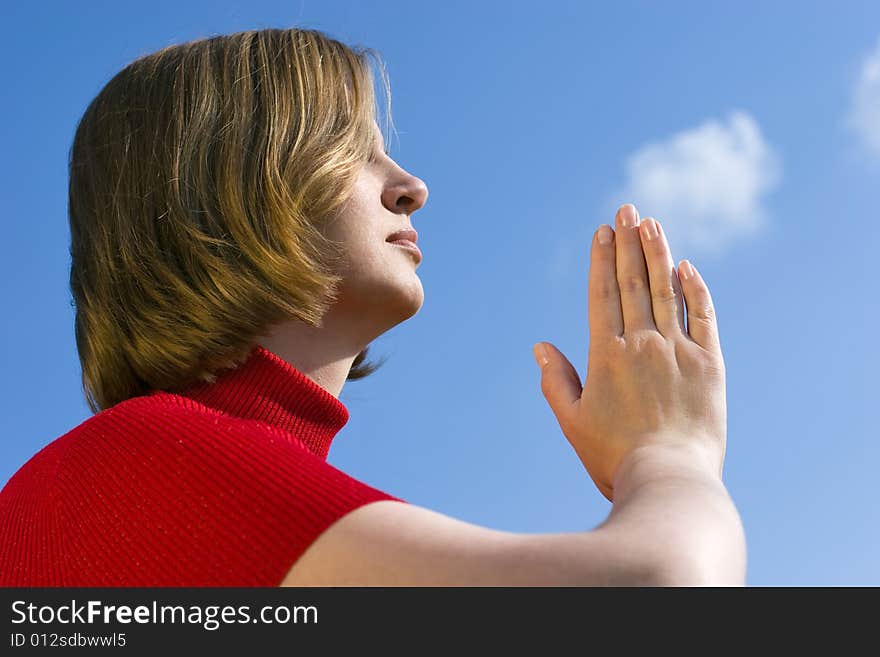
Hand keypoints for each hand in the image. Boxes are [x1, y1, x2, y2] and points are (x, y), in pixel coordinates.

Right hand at [534, 204, 726, 501]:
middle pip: (634, 283)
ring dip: (658, 253)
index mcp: (607, 355)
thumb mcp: (573, 422)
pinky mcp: (710, 365)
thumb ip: (555, 381)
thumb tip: (539, 346)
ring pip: (667, 291)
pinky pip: (704, 317)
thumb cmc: (614, 458)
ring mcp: (679, 352)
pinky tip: (687, 266)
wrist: (670, 481)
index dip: (601, 259)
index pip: (603, 295)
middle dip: (628, 242)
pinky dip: (695, 289)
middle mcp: (643, 344)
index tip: (602, 230)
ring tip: (651, 223)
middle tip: (626, 209)